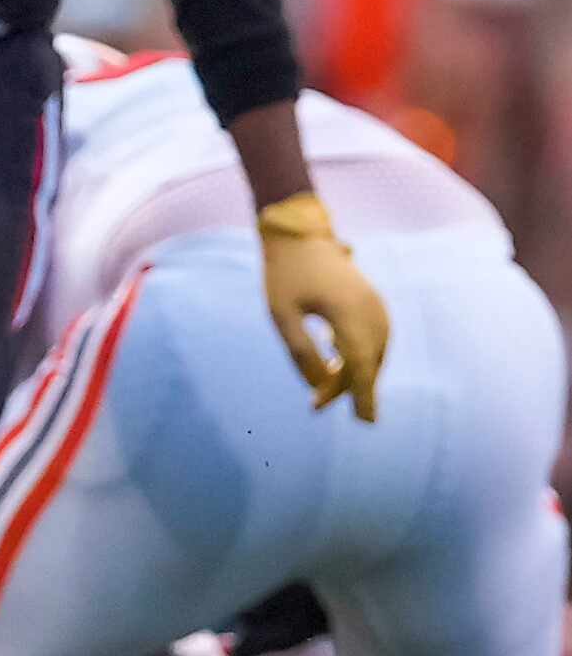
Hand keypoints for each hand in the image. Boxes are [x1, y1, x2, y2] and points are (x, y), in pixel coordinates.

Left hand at [257, 192, 387, 420]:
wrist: (297, 233)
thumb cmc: (283, 275)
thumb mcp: (281, 316)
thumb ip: (300, 352)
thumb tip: (319, 387)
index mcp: (347, 313)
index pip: (361, 365)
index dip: (362, 395)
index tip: (365, 421)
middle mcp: (370, 309)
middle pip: (368, 361)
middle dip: (347, 388)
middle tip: (314, 405)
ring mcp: (375, 304)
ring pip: (374, 351)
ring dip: (354, 372)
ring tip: (322, 385)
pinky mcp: (372, 301)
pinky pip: (374, 337)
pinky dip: (360, 355)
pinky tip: (336, 361)